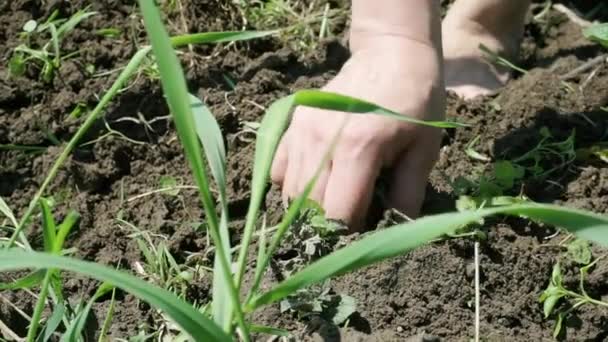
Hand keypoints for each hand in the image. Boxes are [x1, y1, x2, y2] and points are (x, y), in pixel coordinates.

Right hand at [271, 41, 445, 228]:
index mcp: (359, 149)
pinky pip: (276, 169)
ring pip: (289, 192)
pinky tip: (313, 180)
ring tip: (332, 200)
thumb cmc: (414, 102)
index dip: (349, 232)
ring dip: (308, 208)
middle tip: (348, 217)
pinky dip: (290, 184)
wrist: (390, 55)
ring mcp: (302, 131)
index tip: (364, 227)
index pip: (337, 214)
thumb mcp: (424, 149)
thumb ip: (408, 194)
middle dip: (327, 224)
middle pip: (308, 208)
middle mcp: (322, 141)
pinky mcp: (292, 123)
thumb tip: (396, 231)